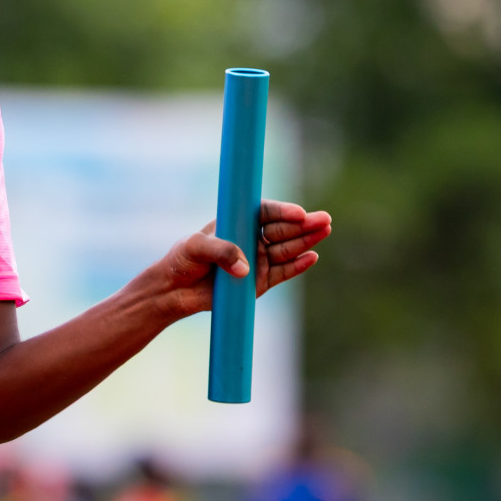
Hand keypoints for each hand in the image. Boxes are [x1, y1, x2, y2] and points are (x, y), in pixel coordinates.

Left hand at [153, 200, 331, 320]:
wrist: (176, 289)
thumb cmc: (182, 260)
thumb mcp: (195, 247)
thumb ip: (221, 251)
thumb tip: (246, 267)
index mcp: (237, 222)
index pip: (265, 212)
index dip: (283, 211)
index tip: (297, 213)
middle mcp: (251, 239)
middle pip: (282, 229)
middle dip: (304, 224)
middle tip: (324, 220)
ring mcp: (258, 260)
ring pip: (287, 249)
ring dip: (306, 241)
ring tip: (324, 232)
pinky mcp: (260, 282)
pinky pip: (283, 272)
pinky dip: (297, 266)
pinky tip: (312, 257)